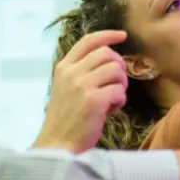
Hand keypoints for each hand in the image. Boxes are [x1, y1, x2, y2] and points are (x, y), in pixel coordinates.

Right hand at [33, 30, 128, 152]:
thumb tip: (108, 60)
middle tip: (117, 83)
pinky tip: (111, 110)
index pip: (88, 41)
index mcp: (64, 67)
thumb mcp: (65, 88)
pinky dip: (120, 101)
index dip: (108, 35)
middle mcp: (72, 73)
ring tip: (113, 99)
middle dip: (119, 66)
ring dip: (121, 84)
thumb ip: (80, 72)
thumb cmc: (64, 119)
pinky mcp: (94, 101)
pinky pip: (119, 91)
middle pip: (107, 54)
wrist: (56, 144)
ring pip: (116, 70)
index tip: (122, 35)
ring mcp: (82, 86)